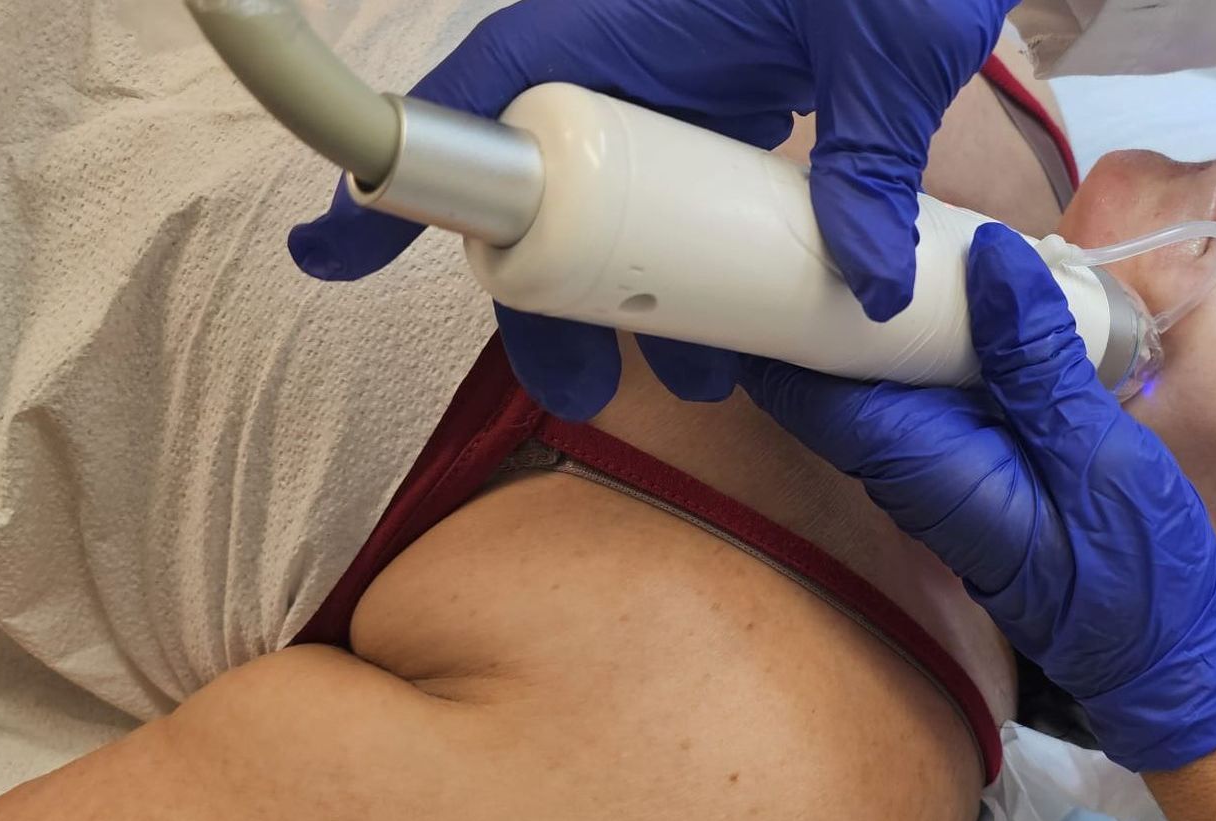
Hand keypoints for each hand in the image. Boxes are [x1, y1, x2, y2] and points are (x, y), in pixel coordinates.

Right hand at [289, 0, 1013, 420]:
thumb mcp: (884, 46)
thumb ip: (868, 158)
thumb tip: (869, 284)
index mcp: (628, 25)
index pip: (485, 98)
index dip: (402, 176)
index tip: (331, 254)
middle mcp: (638, 64)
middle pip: (557, 195)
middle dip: (555, 302)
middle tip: (578, 390)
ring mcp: (687, 93)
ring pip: (626, 215)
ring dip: (643, 306)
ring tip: (700, 384)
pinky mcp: (739, 114)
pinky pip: (689, 204)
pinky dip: (699, 271)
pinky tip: (737, 335)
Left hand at [740, 224, 1215, 770]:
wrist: (1173, 659)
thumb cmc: (1141, 577)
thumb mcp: (1103, 461)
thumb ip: (1039, 363)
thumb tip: (985, 258)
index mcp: (929, 473)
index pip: (815, 392)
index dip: (783, 318)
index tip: (779, 236)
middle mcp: (917, 471)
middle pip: (839, 373)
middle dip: (833, 296)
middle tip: (854, 201)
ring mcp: (949, 468)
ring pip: (889, 375)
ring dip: (893, 309)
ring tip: (913, 219)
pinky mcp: (983, 462)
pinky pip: (939, 386)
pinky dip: (945, 335)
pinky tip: (979, 285)